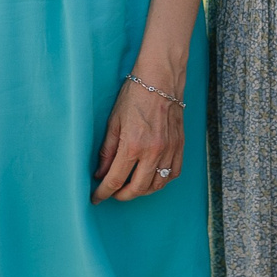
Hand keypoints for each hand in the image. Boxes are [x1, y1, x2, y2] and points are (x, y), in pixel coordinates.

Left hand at [92, 75, 184, 201]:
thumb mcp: (113, 121)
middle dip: (122, 196)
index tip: (96, 198)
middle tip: (113, 193)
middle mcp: (153, 152)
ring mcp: (169, 150)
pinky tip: (152, 177)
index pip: (115, 180)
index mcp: (132, 146)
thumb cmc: (134, 95)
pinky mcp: (179, 145)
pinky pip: (174, 173)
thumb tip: (100, 173)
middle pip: (137, 189)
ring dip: (142, 191)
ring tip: (131, 186)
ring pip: (157, 185)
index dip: (103, 192)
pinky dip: (162, 181)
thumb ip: (107, 151)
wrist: (160, 78)